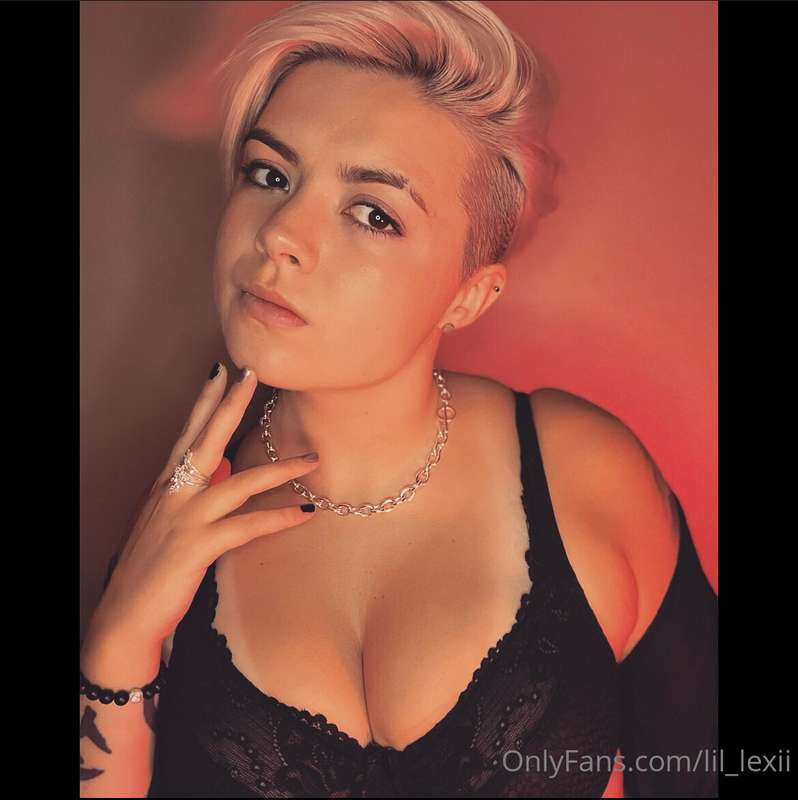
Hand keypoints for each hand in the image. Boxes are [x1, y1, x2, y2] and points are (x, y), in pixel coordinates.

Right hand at [86, 364, 319, 649]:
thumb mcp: (169, 522)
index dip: (205, 401)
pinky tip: (303, 513)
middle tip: (252, 374)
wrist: (123, 617)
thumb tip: (227, 469)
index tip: (222, 371)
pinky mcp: (196, 548)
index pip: (188, 434)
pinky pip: (245, 527)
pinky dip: (277, 519)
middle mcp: (173, 494)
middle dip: (231, 405)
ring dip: (281, 470)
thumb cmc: (151, 569)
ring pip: (239, 483)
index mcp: (166, 486)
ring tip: (313, 459)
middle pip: (207, 440)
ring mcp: (184, 519)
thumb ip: (195, 493)